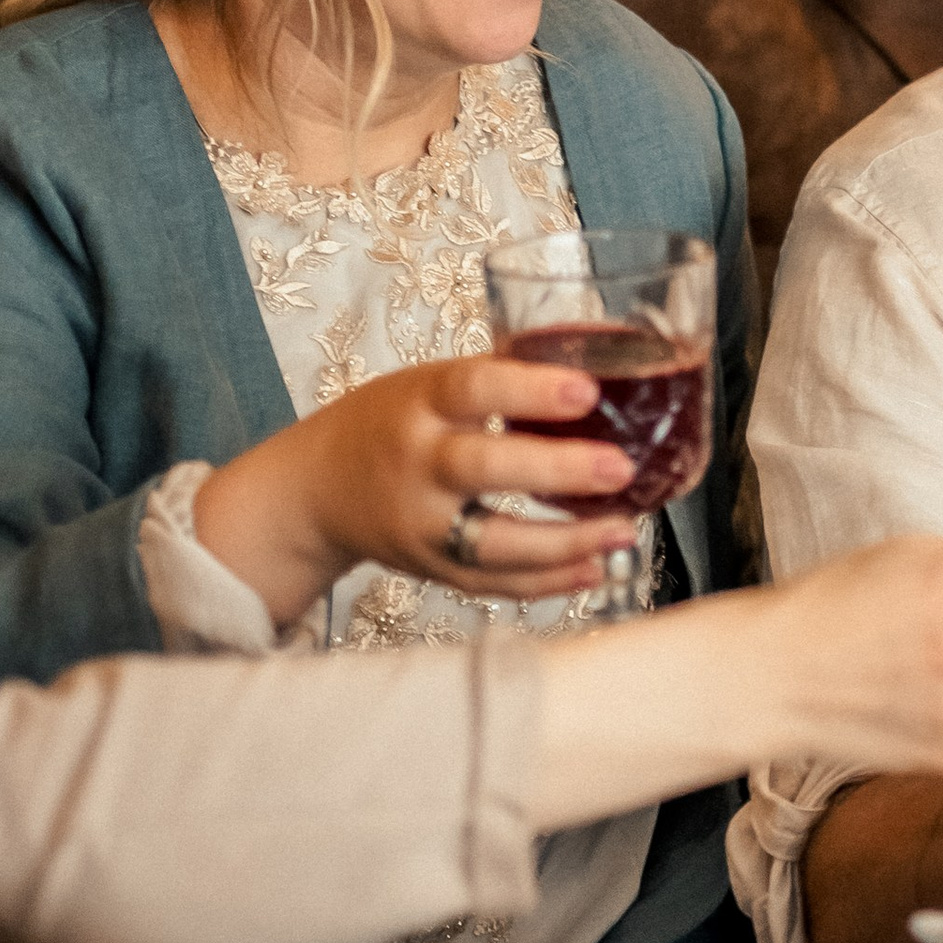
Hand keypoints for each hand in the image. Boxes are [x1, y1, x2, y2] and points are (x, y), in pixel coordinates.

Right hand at [193, 357, 643, 628]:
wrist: (317, 490)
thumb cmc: (389, 423)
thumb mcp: (428, 383)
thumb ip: (500, 379)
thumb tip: (601, 358)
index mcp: (420, 403)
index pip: (473, 388)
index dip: (530, 390)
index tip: (587, 391)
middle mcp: (417, 464)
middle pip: (483, 469)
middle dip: (557, 470)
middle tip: (620, 467)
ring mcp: (423, 525)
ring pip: (494, 543)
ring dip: (566, 543)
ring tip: (625, 527)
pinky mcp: (432, 569)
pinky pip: (494, 583)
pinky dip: (548, 582)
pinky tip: (595, 567)